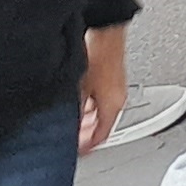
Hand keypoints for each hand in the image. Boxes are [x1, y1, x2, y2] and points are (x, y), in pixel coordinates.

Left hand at [79, 28, 128, 155]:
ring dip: (86, 121)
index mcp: (114, 106)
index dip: (87, 147)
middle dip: (85, 135)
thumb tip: (67, 129)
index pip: (102, 137)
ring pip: (100, 114)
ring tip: (71, 124)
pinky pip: (100, 102)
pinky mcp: (111, 80)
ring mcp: (115, 89)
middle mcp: (118, 99)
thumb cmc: (99, 57)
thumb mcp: (79, 91)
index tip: (75, 152)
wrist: (106, 33)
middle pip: (101, 127)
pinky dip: (89, 107)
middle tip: (70, 140)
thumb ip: (75, 114)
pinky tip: (76, 104)